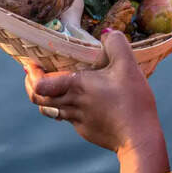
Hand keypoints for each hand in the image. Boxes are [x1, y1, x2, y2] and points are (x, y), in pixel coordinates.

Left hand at [24, 31, 162, 155]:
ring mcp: (77, 121)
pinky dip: (65, 108)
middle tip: (34, 73)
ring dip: (47, 97)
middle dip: (31, 85)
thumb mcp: (129, 66)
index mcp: (75, 86)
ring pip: (50, 110)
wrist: (140, 139)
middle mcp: (71, 104)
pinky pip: (68, 118)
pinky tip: (78, 102)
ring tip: (52, 86)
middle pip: (37, 99)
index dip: (31, 74)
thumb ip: (117, 44)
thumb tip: (107, 32)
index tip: (32, 64)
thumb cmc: (132, 102)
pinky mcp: (86, 130)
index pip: (39, 84)